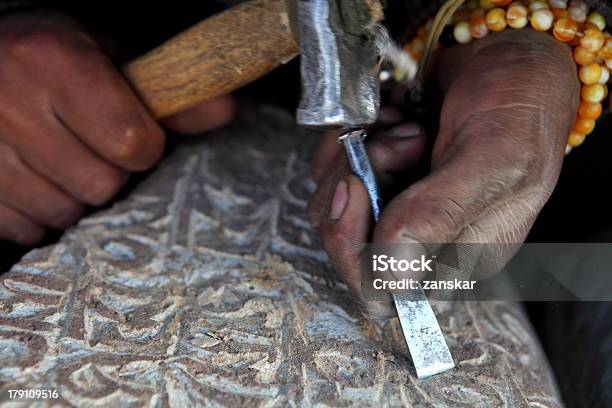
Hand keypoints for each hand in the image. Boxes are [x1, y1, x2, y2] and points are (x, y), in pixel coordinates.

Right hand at [0, 11, 233, 244]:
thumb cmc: (51, 61)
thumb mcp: (108, 61)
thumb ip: (168, 93)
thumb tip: (225, 110)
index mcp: (53, 61)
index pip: (132, 142)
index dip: (144, 145)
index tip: (131, 131)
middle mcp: (10, 103)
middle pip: (102, 185)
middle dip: (109, 171)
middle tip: (89, 143)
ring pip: (65, 213)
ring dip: (74, 193)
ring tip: (58, 157)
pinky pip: (26, 229)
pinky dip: (38, 211)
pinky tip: (31, 175)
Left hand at [309, 29, 578, 319]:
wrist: (511, 59)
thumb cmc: (520, 108)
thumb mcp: (495, 160)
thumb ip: (442, 214)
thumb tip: (391, 274)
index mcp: (456, 257)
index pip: (377, 285)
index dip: (352, 241)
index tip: (360, 184)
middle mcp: (420, 239)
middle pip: (342, 239)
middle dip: (356, 182)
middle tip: (396, 141)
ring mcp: (394, 205)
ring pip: (331, 199)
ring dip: (358, 152)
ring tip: (407, 126)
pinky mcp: (377, 173)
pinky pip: (331, 165)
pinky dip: (352, 134)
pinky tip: (395, 117)